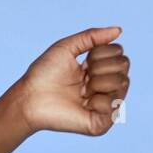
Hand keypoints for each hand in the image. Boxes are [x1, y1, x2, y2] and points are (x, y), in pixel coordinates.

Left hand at [12, 26, 130, 135]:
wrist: (29, 98)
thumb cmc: (43, 73)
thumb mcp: (66, 48)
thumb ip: (92, 37)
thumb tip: (119, 30)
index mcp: (98, 70)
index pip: (118, 53)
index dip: (100, 53)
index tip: (83, 62)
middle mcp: (105, 87)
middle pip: (124, 65)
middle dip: (100, 66)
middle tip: (81, 77)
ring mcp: (105, 105)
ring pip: (122, 82)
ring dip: (98, 81)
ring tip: (81, 91)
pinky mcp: (101, 122)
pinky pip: (113, 104)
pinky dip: (97, 100)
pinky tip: (84, 104)